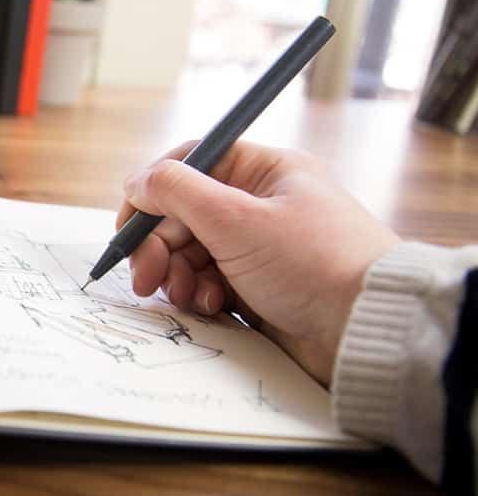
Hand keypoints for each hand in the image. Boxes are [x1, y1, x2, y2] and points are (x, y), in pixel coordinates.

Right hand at [116, 141, 398, 385]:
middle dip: (159, 246)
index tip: (129, 222)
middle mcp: (262, 206)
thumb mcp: (236, 218)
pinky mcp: (258, 288)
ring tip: (189, 296)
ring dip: (178, 275)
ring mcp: (260, 249)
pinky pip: (209, 284)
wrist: (365, 331)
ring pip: (192, 253)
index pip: (192, 164)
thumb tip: (135, 181)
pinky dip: (201, 295)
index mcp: (265, 172)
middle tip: (144, 278)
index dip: (154, 191)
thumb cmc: (314, 264)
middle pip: (184, 214)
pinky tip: (214, 307)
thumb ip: (177, 192)